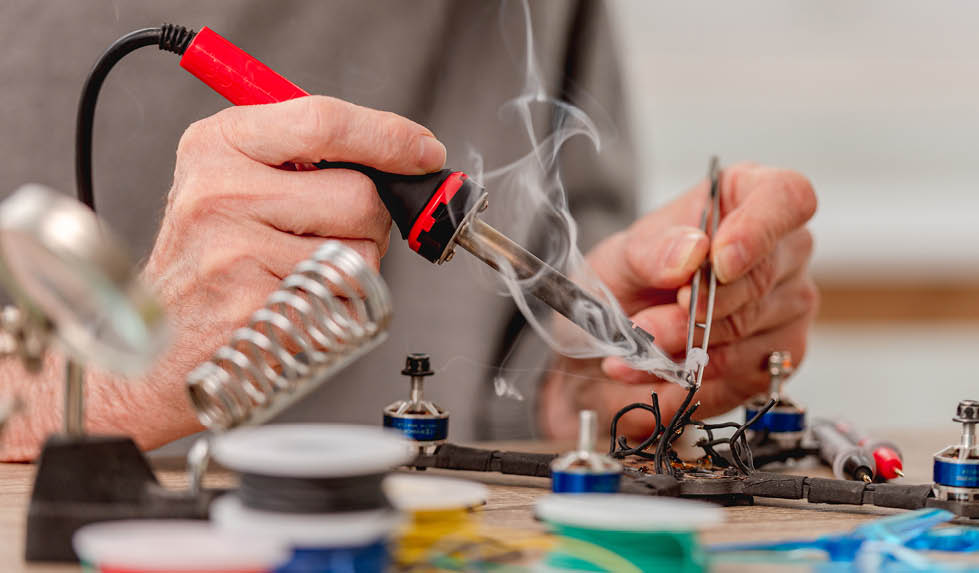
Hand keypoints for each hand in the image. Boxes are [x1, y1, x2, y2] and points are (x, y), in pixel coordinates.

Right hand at [54, 96, 443, 454]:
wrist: (153, 346)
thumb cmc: (206, 264)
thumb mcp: (234, 185)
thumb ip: (306, 160)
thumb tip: (402, 158)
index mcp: (218, 145)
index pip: (324, 120)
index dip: (389, 137)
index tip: (424, 152)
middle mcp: (219, 192)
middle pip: (358, 194)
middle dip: (370, 222)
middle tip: (332, 236)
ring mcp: (234, 252)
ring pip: (360, 254)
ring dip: (352, 272)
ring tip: (299, 276)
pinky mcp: (254, 309)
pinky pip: (344, 303)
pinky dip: (337, 310)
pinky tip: (293, 307)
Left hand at [539, 163, 817, 438]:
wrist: (620, 336)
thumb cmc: (633, 279)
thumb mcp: (624, 257)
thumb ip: (654, 252)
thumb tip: (693, 251)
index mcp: (750, 197)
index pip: (785, 198)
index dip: (758, 229)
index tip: (719, 262)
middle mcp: (783, 249)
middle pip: (761, 277)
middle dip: (695, 308)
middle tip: (645, 324)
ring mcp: (790, 303)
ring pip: (745, 330)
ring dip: (681, 345)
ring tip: (638, 346)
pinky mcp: (782, 354)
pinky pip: (742, 370)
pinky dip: (691, 374)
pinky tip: (657, 368)